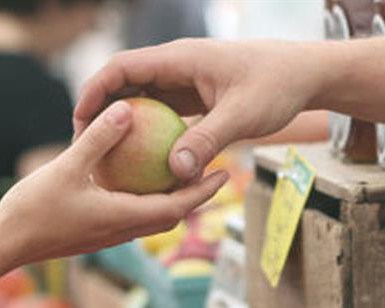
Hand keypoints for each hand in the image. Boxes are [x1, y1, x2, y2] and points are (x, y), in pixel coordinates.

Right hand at [0, 100, 229, 266]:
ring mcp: (108, 235)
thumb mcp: (67, 167)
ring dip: (171, 199)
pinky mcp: (95, 233)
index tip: (225, 173)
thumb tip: (127, 109)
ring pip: (151, 218)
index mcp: (123, 218)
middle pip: (171, 215)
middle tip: (214, 171)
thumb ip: (98, 139)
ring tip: (182, 173)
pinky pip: (130, 215)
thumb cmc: (33, 209)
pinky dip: (145, 199)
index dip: (203, 191)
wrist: (4, 245)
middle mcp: (122, 231)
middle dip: (195, 195)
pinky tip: (137, 179)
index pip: (177, 207)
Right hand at [74, 39, 324, 182]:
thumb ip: (207, 141)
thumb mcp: (242, 116)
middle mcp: (177, 66)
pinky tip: (142, 164)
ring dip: (124, 125)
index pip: (122, 67)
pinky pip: (162, 114)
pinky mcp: (195, 96)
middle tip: (84, 146)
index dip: (95, 91)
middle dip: (101, 111)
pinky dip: (149, 134)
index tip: (79, 121)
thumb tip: (175, 172)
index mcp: (180, 58)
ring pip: (142, 99)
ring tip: (106, 158)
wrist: (305, 74)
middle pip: (124, 83)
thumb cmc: (277, 86)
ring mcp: (185, 81)